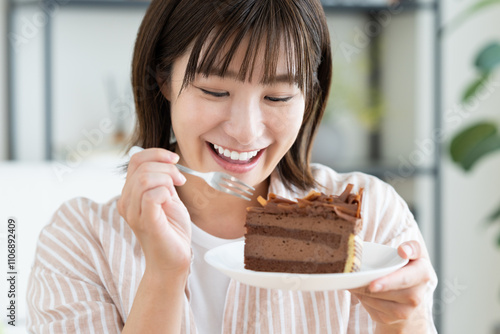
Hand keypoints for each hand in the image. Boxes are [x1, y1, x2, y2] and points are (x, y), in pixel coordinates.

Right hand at [117, 148, 191, 274]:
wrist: (174, 260)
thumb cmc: (172, 230)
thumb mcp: (168, 198)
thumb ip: (163, 181)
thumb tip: (166, 161)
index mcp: (130, 193)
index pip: (135, 160)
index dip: (156, 154)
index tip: (175, 159)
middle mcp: (126, 202)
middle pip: (141, 167)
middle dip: (166, 167)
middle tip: (180, 180)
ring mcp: (133, 213)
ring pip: (144, 179)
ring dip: (166, 178)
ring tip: (176, 191)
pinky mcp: (145, 222)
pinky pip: (151, 195)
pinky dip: (165, 192)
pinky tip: (171, 201)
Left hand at [349, 240, 436, 332]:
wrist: (410, 291)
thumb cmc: (408, 266)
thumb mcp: (414, 252)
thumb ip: (412, 247)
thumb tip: (403, 251)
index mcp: (423, 274)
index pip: (406, 278)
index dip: (389, 282)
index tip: (372, 284)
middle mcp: (417, 296)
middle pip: (390, 294)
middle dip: (370, 290)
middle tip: (354, 284)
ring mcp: (406, 311)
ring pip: (379, 304)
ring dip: (364, 294)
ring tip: (354, 283)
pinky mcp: (392, 320)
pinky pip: (374, 312)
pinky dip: (364, 301)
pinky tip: (360, 292)